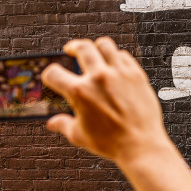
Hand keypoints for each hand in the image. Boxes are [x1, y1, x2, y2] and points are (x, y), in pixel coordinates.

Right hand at [42, 37, 167, 165]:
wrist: (141, 145)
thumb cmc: (112, 143)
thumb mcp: (80, 136)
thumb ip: (64, 125)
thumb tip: (53, 123)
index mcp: (80, 92)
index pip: (54, 73)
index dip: (49, 75)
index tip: (53, 77)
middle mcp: (99, 78)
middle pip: (81, 47)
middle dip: (72, 47)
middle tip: (71, 50)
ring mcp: (119, 74)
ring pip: (105, 45)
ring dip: (96, 48)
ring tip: (95, 53)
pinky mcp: (137, 75)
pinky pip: (124, 56)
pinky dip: (117, 58)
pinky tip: (115, 64)